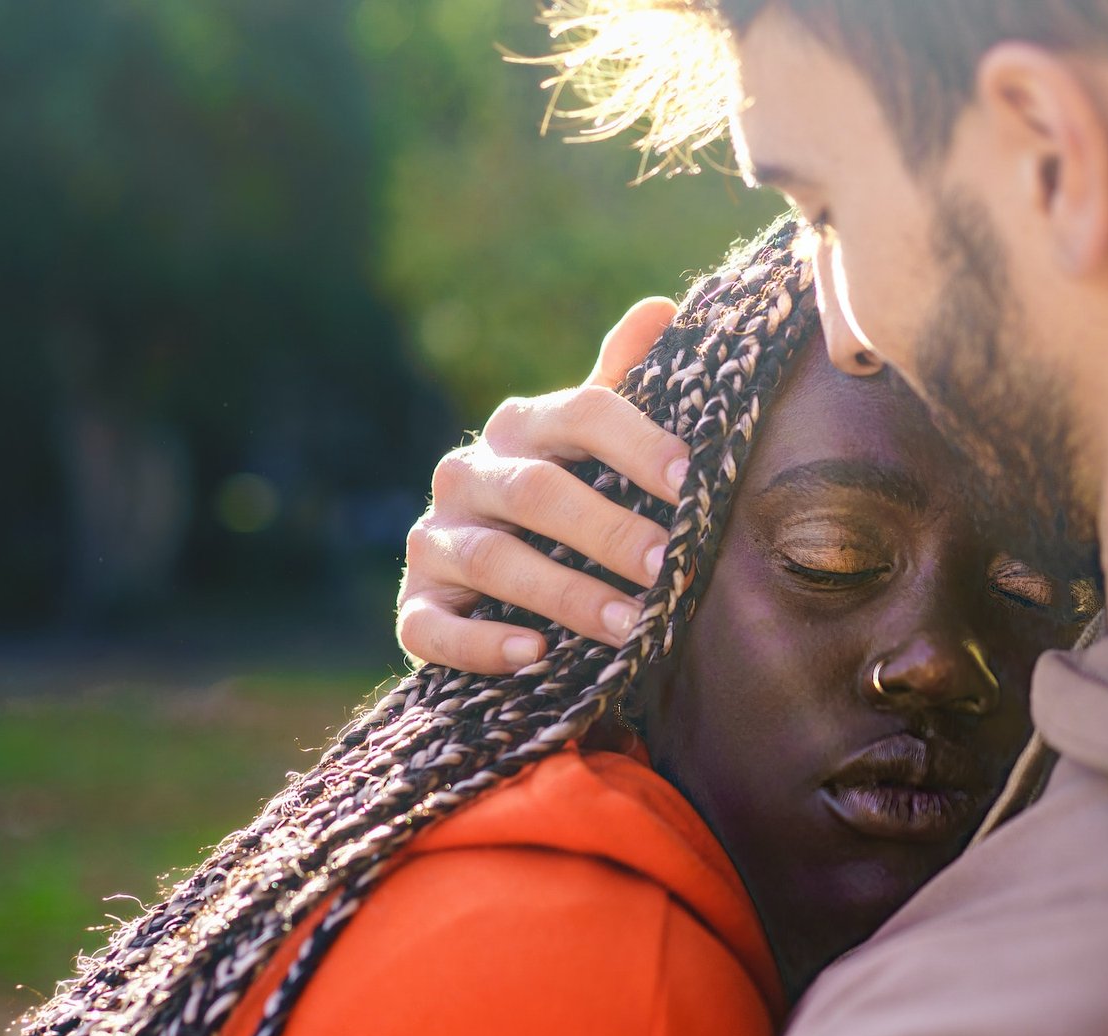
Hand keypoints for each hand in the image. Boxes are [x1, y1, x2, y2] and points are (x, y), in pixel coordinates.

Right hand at [396, 297, 687, 672]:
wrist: (497, 587)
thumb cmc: (569, 509)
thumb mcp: (594, 448)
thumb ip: (623, 385)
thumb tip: (662, 308)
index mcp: (520, 426)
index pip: (581, 412)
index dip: (638, 443)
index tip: (694, 482)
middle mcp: (467, 474)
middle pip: (537, 491)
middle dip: (608, 530)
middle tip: (670, 567)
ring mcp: (433, 541)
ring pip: (492, 560)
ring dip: (564, 595)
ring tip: (628, 627)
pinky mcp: (413, 607)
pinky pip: (433, 627)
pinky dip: (481, 644)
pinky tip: (534, 655)